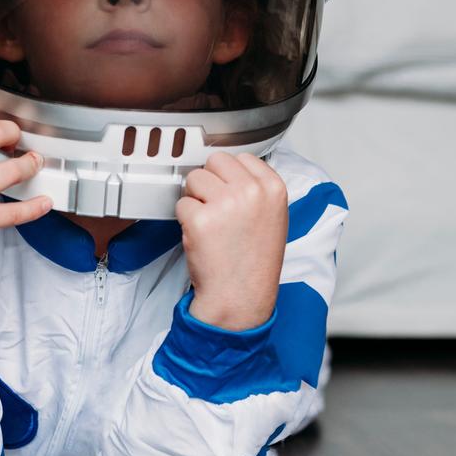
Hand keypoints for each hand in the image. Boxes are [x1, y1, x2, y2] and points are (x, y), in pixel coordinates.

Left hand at [175, 153, 287, 331]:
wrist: (240, 298)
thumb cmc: (254, 263)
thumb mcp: (273, 216)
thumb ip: (257, 188)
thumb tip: (230, 169)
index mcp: (273, 188)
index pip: (241, 157)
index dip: (230, 177)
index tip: (231, 194)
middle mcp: (252, 192)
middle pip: (215, 161)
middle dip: (210, 182)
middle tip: (216, 209)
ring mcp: (225, 204)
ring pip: (194, 178)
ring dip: (195, 199)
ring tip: (210, 224)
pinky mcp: (200, 219)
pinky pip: (181, 203)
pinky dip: (185, 220)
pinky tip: (201, 237)